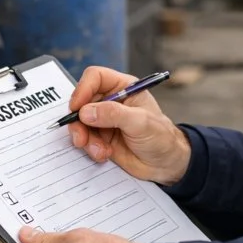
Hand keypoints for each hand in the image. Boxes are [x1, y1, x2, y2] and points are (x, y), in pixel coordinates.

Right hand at [67, 66, 190, 185]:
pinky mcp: (101, 137)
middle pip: (82, 101)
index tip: (77, 107)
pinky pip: (85, 139)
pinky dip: (90, 148)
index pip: (95, 77)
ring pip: (80, 123)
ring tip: (100, 151)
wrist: (165, 164)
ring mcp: (104, 120)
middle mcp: (111, 101)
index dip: (83, 89)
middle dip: (79, 121)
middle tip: (81, 138)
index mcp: (123, 88)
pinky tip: (104, 154)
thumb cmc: (161, 137)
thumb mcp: (140, 122)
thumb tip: (85, 112)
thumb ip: (114, 114)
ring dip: (85, 138)